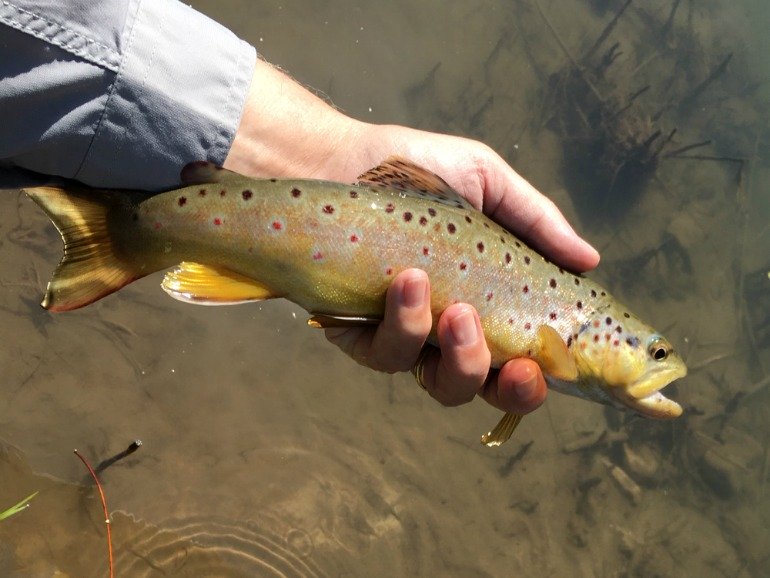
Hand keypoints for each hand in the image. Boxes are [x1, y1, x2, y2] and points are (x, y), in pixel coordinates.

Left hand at [224, 59, 599, 415]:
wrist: (341, 158)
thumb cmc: (417, 171)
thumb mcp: (487, 183)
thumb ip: (536, 222)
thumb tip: (590, 260)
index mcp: (486, 303)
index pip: (523, 357)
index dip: (544, 374)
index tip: (557, 363)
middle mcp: (447, 332)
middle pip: (488, 388)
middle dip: (511, 391)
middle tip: (519, 366)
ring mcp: (404, 337)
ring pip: (441, 384)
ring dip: (460, 358)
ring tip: (456, 309)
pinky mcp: (357, 334)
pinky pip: (386, 355)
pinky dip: (404, 324)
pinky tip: (409, 283)